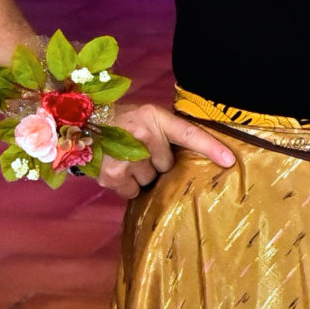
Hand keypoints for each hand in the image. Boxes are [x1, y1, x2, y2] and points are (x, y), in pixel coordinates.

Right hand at [99, 101, 234, 201]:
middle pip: (166, 164)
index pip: (189, 134)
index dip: (211, 148)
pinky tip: (117, 169)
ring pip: (150, 179)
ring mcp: (127, 157)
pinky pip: (133, 191)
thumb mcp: (146, 118)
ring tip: (125, 158)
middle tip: (139, 150)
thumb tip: (197, 156)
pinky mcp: (113, 176)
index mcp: (154, 117)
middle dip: (156, 161)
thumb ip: (166, 132)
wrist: (79, 124)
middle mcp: (142, 135)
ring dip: (140, 173)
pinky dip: (127, 185)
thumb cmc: (119, 122)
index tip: (230, 160)